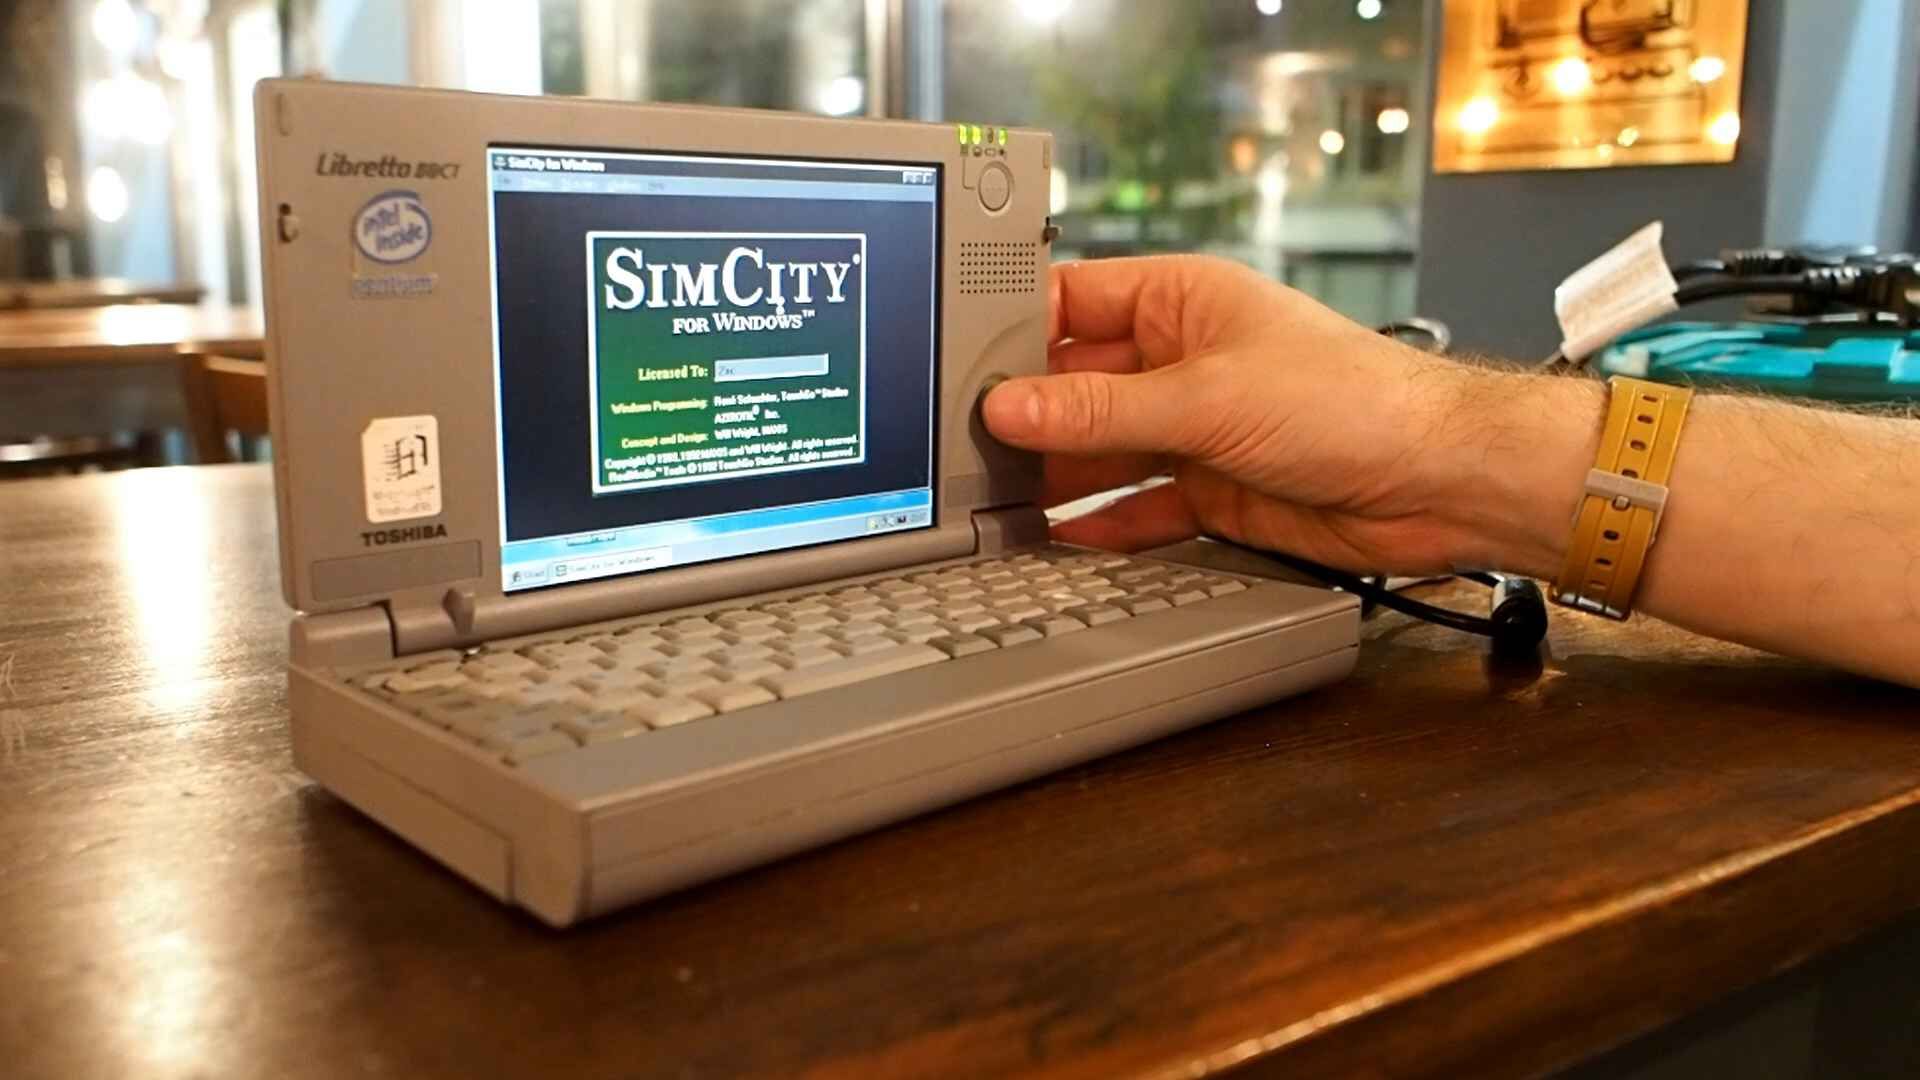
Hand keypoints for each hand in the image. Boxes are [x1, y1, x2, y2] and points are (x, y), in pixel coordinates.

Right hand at [981, 255, 1596, 577]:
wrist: (1439, 481)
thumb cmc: (1354, 401)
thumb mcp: (1208, 398)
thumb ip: (1102, 408)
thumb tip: (1014, 407)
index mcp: (1179, 301)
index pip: (1069, 302)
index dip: (1012, 331)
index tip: (956, 368)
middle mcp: (1181, 359)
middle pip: (1075, 384)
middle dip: (1026, 416)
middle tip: (961, 449)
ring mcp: (1194, 427)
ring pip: (1100, 450)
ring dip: (1055, 476)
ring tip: (992, 502)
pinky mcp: (1211, 490)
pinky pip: (1135, 506)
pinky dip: (1100, 524)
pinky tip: (1056, 539)